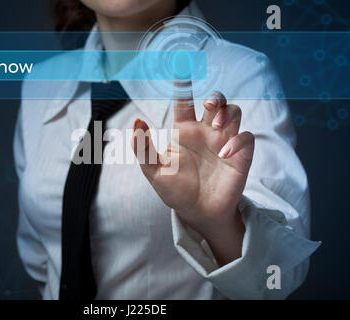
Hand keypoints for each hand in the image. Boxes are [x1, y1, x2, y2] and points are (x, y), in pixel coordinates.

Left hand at [131, 85, 254, 265]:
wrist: (197, 214)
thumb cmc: (175, 191)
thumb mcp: (154, 172)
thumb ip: (143, 149)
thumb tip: (135, 123)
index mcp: (184, 131)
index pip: (184, 101)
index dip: (183, 84)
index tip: (183, 66)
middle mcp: (205, 132)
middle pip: (216, 101)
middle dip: (216, 96)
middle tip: (209, 105)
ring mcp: (224, 141)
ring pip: (235, 112)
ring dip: (228, 113)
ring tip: (218, 126)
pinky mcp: (240, 156)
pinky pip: (246, 138)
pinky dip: (238, 140)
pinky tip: (224, 152)